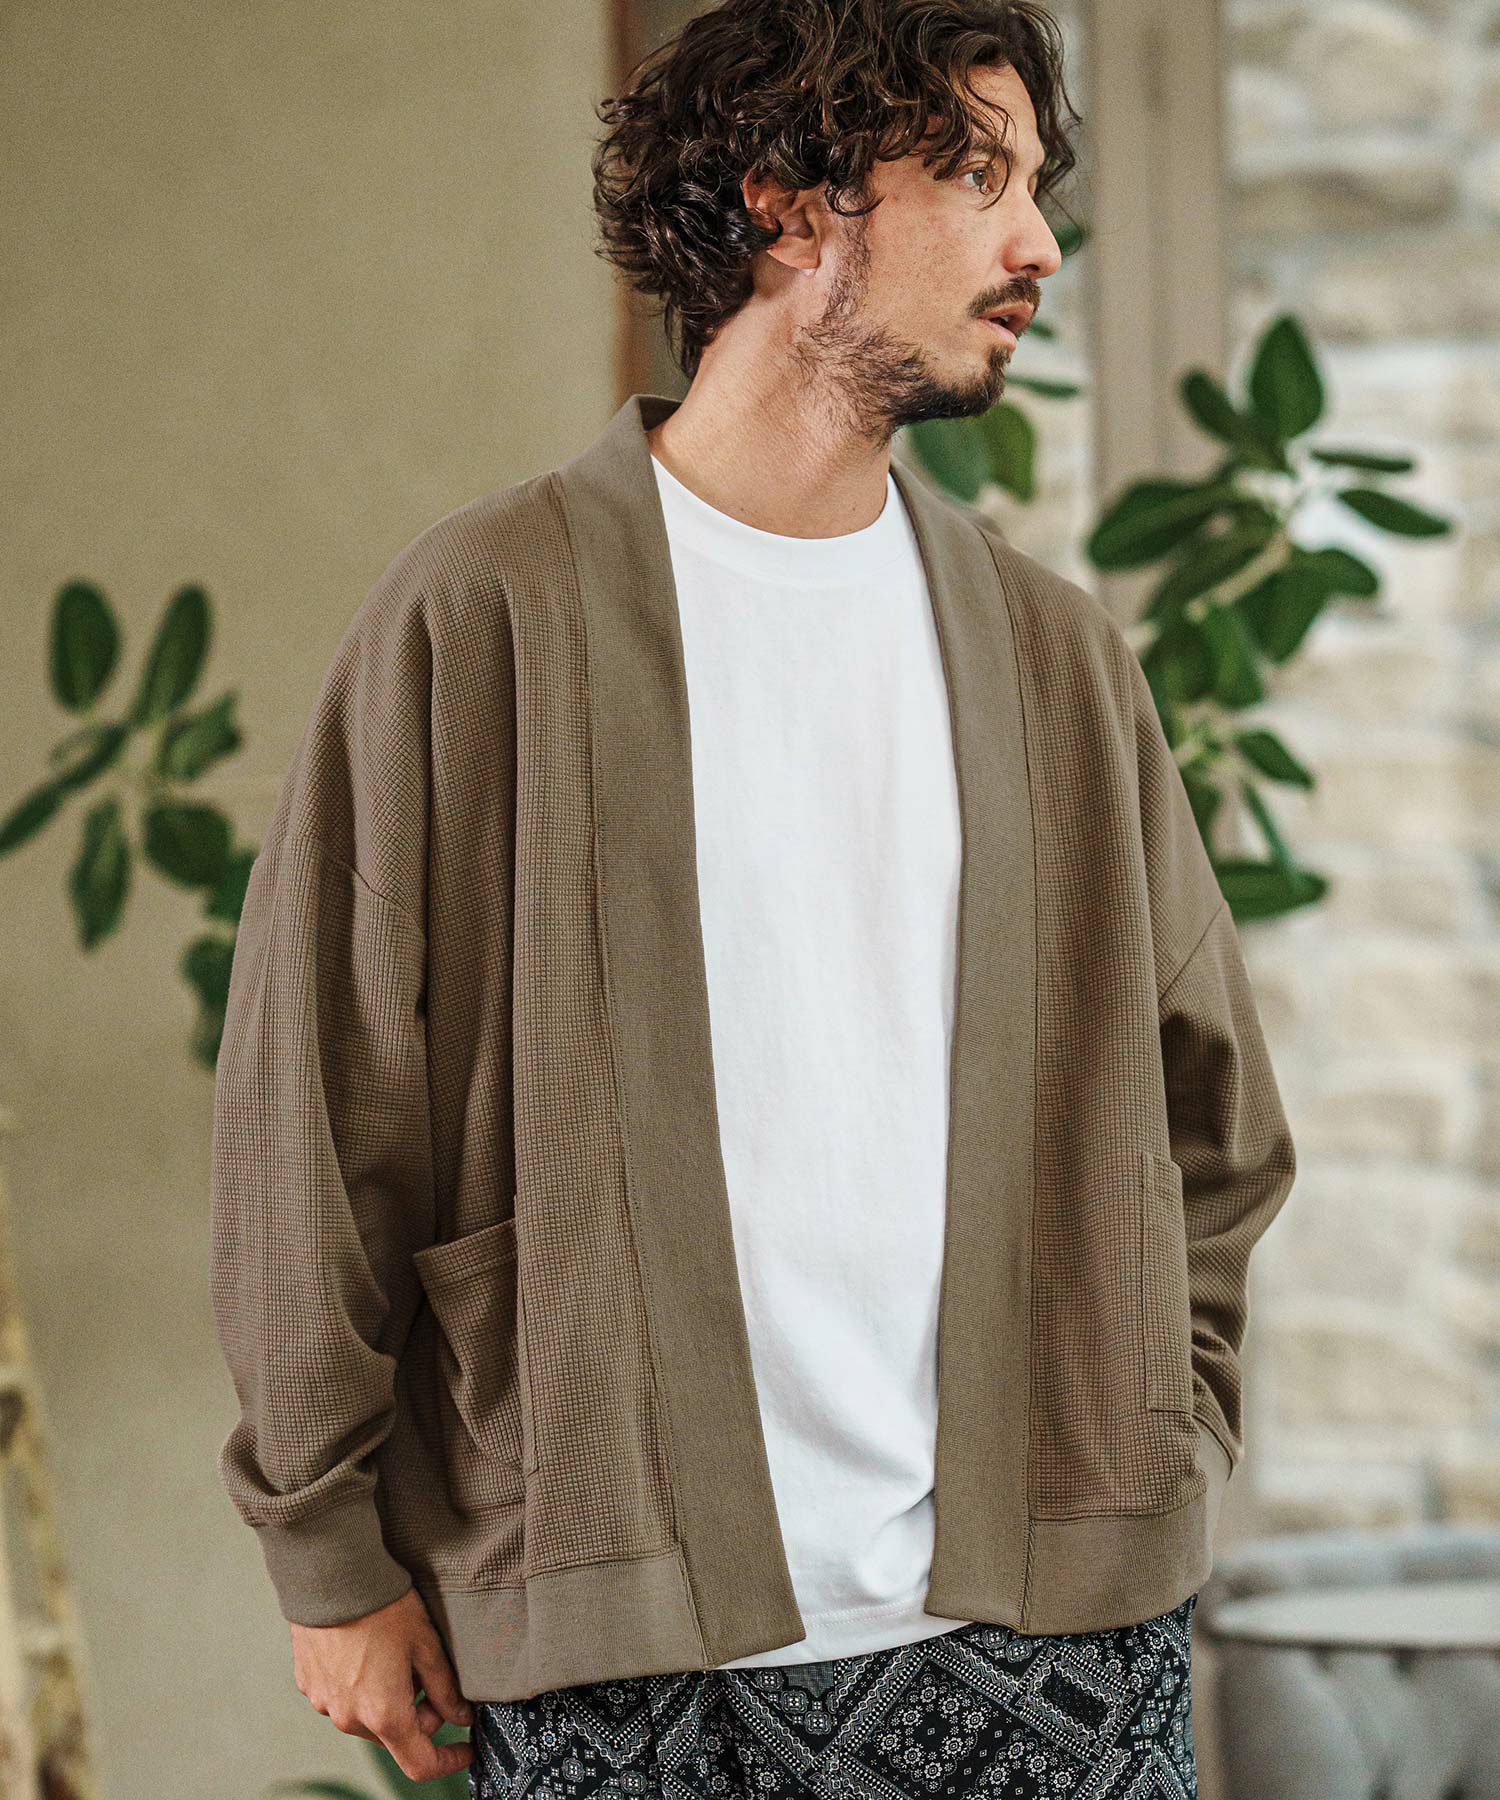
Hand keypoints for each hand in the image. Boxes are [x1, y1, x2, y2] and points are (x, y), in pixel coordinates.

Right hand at [290, 1586, 474, 1781]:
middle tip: (428, 1673)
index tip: (464, 1748)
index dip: (447, 1761)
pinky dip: (360, 1686)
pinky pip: (342, 1698)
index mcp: (383, 1714)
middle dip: (419, 1714)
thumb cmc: (383, 1606)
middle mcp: (349, 1718)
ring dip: (387, 1700)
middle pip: (394, 1735)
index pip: (419, 1763)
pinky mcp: (309, 1684)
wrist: (332, 1575)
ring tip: (394, 1654)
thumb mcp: (426, 1644)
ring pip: (367, 1717)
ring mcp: (325, 1703)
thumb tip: (462, 1716)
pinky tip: (367, 1650)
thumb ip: (446, 1689)